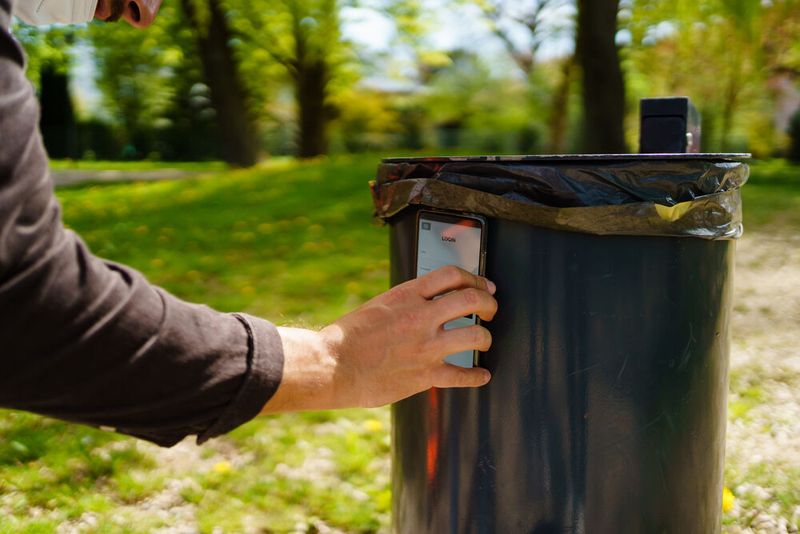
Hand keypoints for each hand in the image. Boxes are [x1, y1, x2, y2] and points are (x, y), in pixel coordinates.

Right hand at [263, 266, 497, 412]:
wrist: (332, 365)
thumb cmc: (347, 337)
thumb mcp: (378, 305)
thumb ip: (405, 302)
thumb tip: (425, 303)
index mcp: (407, 294)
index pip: (452, 275)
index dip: (473, 278)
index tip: (481, 286)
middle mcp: (421, 317)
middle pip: (472, 301)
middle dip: (489, 304)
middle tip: (491, 310)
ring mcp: (426, 346)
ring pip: (476, 336)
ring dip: (486, 338)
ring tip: (484, 340)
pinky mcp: (425, 375)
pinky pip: (463, 376)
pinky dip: (477, 376)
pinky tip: (481, 376)